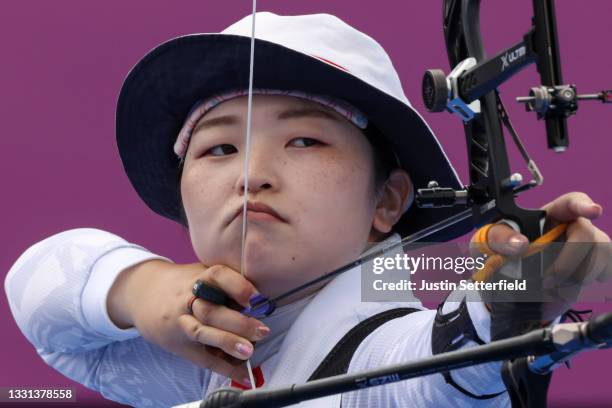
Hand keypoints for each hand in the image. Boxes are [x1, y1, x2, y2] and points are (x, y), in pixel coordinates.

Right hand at [108, 260, 268, 385]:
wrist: (143, 294)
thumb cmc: (184, 284)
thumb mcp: (202, 273)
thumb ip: (226, 283)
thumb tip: (262, 301)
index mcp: (198, 277)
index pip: (217, 276)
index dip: (237, 286)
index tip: (256, 297)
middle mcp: (188, 300)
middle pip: (210, 310)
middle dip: (237, 322)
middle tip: (262, 330)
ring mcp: (181, 323)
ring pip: (202, 332)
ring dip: (227, 342)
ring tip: (249, 351)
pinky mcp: (179, 345)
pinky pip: (202, 358)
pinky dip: (225, 368)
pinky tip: (244, 374)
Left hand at [471, 192, 611, 320]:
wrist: (504, 286)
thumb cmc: (501, 255)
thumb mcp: (489, 242)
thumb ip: (499, 238)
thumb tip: (520, 243)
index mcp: (548, 216)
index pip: (571, 202)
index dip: (583, 204)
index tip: (593, 211)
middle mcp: (571, 230)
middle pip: (588, 235)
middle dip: (569, 261)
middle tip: (547, 280)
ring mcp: (586, 250)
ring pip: (600, 256)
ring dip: (576, 278)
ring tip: (549, 288)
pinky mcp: (591, 271)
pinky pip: (602, 275)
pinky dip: (580, 288)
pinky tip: (561, 292)